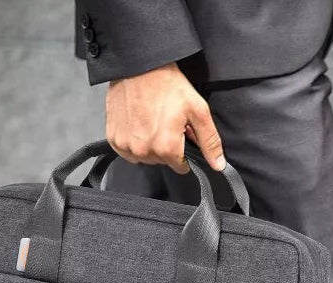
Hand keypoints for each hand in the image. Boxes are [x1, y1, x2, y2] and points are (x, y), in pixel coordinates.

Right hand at [105, 62, 224, 174]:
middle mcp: (144, 150)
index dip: (184, 151)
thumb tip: (218, 165)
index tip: (181, 134)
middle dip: (167, 146)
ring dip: (150, 145)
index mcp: (166, 147)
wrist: (139, 66)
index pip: (180, 166)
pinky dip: (134, 142)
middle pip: (162, 161)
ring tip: (152, 121)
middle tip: (166, 123)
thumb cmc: (168, 85)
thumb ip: (209, 141)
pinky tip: (139, 124)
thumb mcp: (198, 111)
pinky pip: (127, 152)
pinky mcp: (113, 138)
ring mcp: (126, 145)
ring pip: (145, 158)